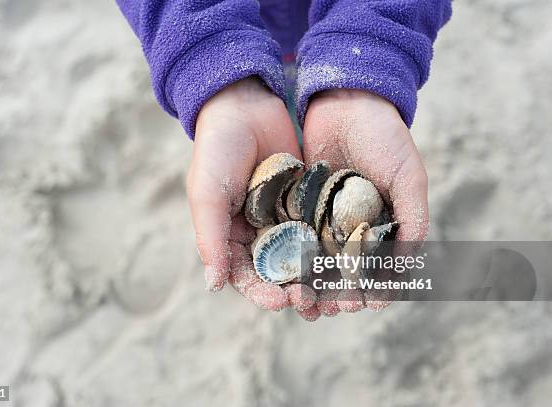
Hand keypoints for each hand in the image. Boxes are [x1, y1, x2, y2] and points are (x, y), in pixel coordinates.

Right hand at [187, 77, 315, 315]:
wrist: (245, 105)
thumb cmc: (217, 149)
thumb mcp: (207, 193)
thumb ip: (210, 237)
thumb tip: (214, 285)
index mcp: (229, 235)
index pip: (244, 275)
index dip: (260, 292)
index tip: (278, 301)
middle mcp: (257, 232)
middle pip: (277, 272)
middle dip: (293, 291)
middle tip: (311, 304)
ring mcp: (283, 219)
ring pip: (302, 257)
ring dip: (316, 278)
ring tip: (333, 295)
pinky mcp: (306, 203)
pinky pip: (320, 230)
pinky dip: (332, 247)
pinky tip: (348, 260)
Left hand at [302, 89, 428, 314]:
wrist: (346, 99)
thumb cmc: (385, 136)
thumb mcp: (408, 177)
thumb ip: (412, 219)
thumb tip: (408, 268)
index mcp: (381, 224)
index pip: (379, 267)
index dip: (374, 288)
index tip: (367, 304)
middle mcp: (351, 225)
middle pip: (344, 270)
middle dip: (338, 293)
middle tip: (330, 310)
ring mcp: (322, 216)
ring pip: (315, 259)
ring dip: (311, 283)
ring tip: (304, 301)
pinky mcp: (296, 204)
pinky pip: (292, 237)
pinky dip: (289, 257)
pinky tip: (283, 274)